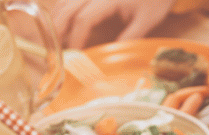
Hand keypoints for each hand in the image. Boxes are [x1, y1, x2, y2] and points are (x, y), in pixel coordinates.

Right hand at [51, 0, 172, 48]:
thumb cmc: (154, 1)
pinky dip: (62, 11)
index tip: (75, 54)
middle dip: (58, 30)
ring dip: (56, 20)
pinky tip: (61, 25)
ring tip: (54, 40)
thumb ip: (129, 37)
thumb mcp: (146, 21)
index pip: (84, 19)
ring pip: (64, 2)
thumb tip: (112, 56)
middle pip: (67, 9)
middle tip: (54, 50)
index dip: (76, 37)